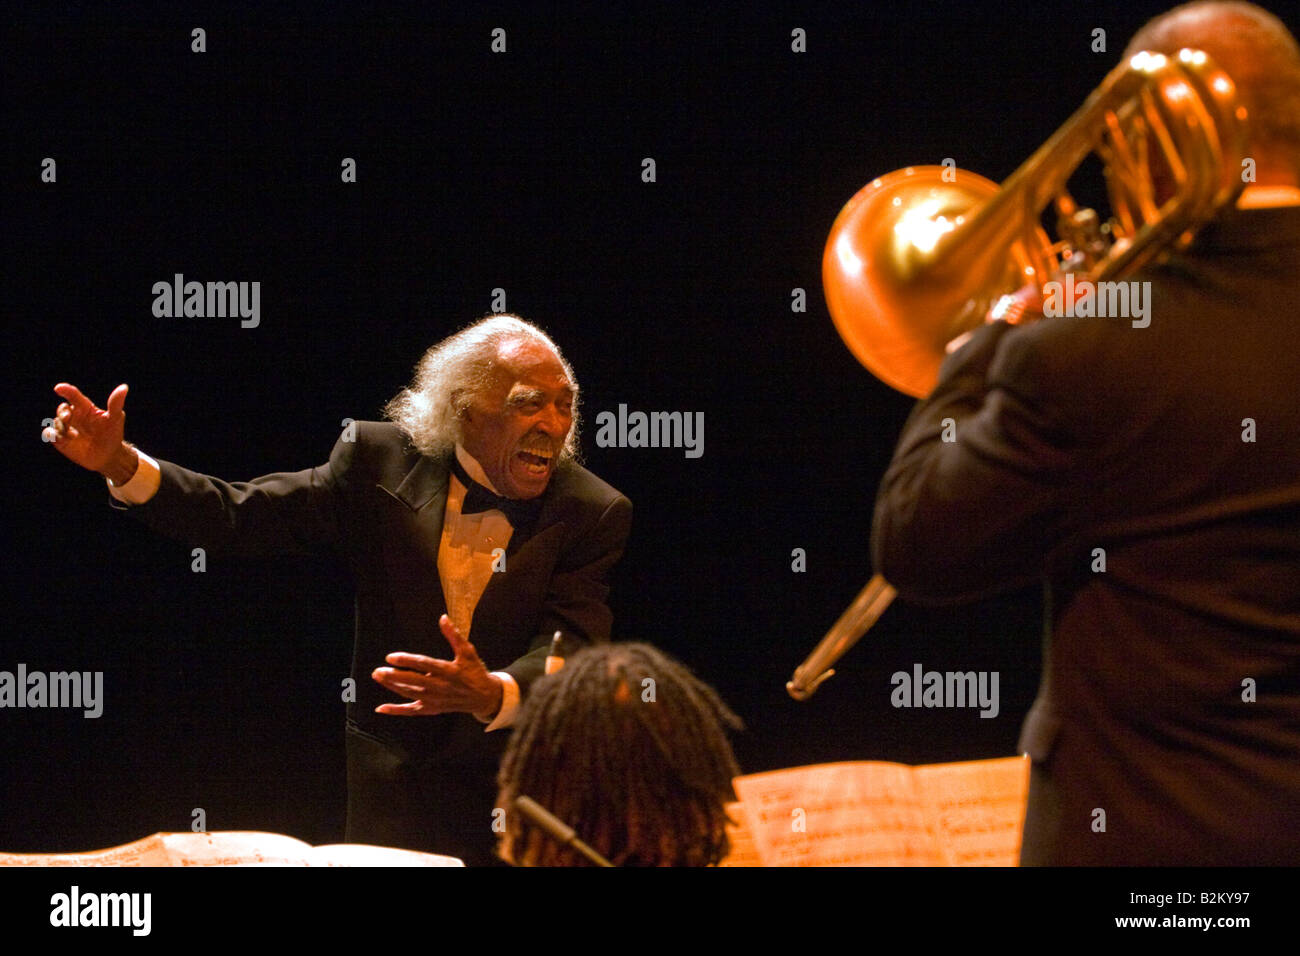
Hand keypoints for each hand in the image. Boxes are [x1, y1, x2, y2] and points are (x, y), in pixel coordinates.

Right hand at [44, 383, 133, 477]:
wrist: (108, 455)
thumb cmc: (112, 434)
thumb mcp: (115, 418)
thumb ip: (115, 403)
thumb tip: (124, 387)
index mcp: (85, 407)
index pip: (73, 395)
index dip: (66, 390)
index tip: (58, 388)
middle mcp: (73, 415)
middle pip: (62, 409)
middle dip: (62, 412)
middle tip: (68, 417)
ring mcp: (66, 427)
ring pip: (55, 421)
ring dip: (61, 426)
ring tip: (72, 435)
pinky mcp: (60, 440)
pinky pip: (49, 434)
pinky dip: (51, 434)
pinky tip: (59, 438)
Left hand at [372, 614, 503, 718]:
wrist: (484, 697)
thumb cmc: (474, 672)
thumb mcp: (468, 651)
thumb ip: (454, 635)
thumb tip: (443, 618)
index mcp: (449, 671)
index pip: (425, 665)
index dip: (407, 661)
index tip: (391, 657)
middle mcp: (441, 687)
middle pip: (414, 682)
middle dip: (395, 676)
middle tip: (379, 671)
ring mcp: (435, 700)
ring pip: (410, 694)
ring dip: (393, 687)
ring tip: (379, 677)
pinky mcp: (432, 709)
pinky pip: (412, 711)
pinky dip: (396, 710)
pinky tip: (382, 708)